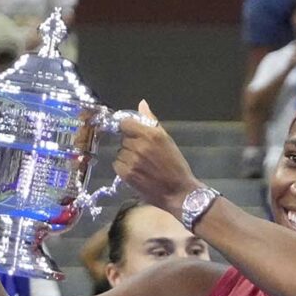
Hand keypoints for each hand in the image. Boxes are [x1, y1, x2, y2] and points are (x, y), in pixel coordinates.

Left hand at [114, 100, 200, 215]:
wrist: (178, 192)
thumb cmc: (176, 166)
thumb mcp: (167, 140)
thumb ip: (152, 121)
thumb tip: (142, 103)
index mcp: (151, 134)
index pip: (125, 123)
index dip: (129, 128)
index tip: (134, 134)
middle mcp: (140, 145)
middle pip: (123, 138)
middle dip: (130, 144)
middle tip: (143, 153)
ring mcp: (132, 160)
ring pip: (120, 152)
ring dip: (127, 156)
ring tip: (140, 164)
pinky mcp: (126, 174)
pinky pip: (117, 164)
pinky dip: (123, 167)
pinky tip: (135, 171)